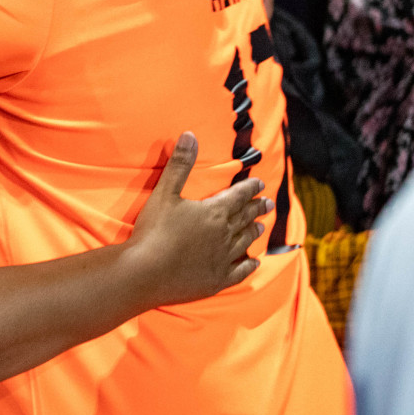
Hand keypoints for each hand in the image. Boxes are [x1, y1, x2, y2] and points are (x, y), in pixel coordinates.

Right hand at [125, 133, 269, 306]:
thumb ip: (180, 164)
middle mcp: (225, 234)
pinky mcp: (218, 280)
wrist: (146, 272)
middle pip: (246, 217)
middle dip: (257, 208)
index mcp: (215, 212)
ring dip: (254, 231)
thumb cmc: (154, 231)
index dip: (250, 188)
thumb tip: (190, 134)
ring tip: (261, 226)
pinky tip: (254, 262)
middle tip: (268, 203)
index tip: (260, 184)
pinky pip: (240, 271)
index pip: (239, 196)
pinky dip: (249, 265)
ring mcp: (223, 259)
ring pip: (246, 241)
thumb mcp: (164, 193)